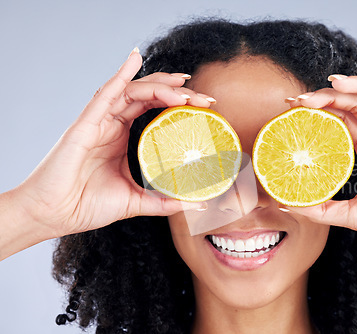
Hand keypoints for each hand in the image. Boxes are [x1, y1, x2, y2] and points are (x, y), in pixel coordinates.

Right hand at [12, 48, 208, 238]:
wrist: (53, 215)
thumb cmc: (87, 205)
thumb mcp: (136, 201)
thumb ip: (164, 201)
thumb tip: (196, 204)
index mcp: (123, 138)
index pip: (155, 110)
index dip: (179, 104)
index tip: (204, 106)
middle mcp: (112, 125)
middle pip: (149, 97)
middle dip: (178, 92)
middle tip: (204, 98)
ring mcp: (98, 122)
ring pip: (133, 91)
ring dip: (160, 85)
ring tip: (184, 86)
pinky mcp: (85, 124)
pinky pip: (106, 94)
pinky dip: (121, 74)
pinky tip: (135, 58)